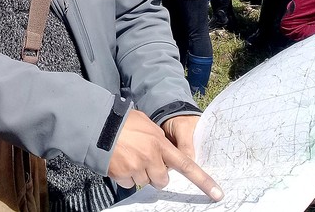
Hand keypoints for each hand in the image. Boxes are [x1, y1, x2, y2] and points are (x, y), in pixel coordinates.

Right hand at [108, 110, 222, 201]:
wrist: (97, 124)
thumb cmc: (122, 120)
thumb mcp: (146, 124)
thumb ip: (158, 138)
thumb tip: (163, 151)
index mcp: (160, 144)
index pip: (185, 165)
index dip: (203, 180)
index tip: (217, 194)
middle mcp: (150, 158)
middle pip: (162, 180)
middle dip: (155, 174)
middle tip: (145, 160)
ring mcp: (135, 167)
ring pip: (144, 182)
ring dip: (138, 173)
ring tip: (127, 156)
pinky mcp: (122, 174)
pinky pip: (129, 183)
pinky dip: (125, 176)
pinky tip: (119, 161)